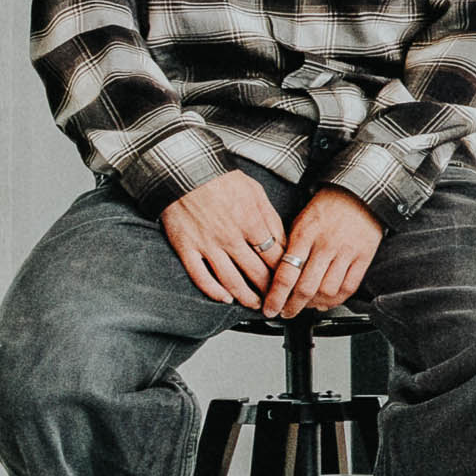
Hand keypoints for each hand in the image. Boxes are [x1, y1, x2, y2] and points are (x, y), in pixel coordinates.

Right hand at [158, 173, 284, 306]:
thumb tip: (284, 242)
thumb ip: (271, 219)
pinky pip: (200, 276)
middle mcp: (230, 238)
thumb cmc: (221, 180)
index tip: (290, 281)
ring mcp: (207, 245)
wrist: (184, 171)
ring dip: (246, 296)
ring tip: (255, 304)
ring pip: (230, 280)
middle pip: (256, 273)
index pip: (275, 257)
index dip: (285, 273)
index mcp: (251, 223)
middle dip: (270, 291)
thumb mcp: (256, 192)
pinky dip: (214, 291)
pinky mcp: (187, 248)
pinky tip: (225, 298)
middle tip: (276, 300)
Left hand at [257, 187, 382, 316]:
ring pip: (327, 291)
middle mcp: (326, 245)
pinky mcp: (363, 257)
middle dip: (292, 306)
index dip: (276, 296)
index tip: (270, 308)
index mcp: (305, 234)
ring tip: (307, 305)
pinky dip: (336, 300)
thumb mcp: (300, 222)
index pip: (286, 273)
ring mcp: (346, 252)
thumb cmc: (327, 207)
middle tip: (285, 312)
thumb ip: (290, 247)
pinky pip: (349, 287)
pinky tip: (327, 301)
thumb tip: (277, 276)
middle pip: (306, 287)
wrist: (358, 193)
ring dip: (314, 304)